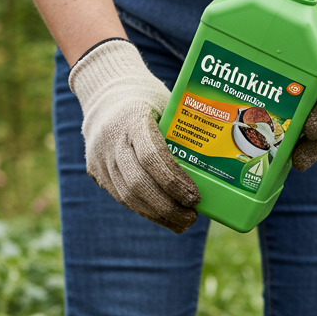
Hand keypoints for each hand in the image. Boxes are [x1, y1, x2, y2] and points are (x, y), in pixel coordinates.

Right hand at [69, 39, 201, 232]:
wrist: (105, 92)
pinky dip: (144, 210)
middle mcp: (111, 139)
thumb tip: (221, 158)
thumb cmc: (148, 98)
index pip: (151, 156)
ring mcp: (99, 157)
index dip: (174, 181)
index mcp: (131, 118)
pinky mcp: (95, 170)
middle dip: (168, 206)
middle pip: (139, 183)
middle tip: (192, 217)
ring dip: (157, 215)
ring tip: (182, 223)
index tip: (195, 197)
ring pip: (128, 196)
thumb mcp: (167, 103)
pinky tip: (164, 217)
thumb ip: (184, 129)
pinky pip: (120, 197)